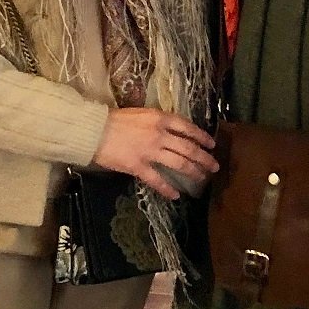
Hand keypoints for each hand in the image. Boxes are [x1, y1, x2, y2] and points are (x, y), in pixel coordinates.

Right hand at [92, 108, 217, 201]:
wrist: (93, 130)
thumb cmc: (114, 120)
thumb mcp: (141, 113)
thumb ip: (157, 122)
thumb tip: (171, 131)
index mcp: (160, 119)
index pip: (187, 128)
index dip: (202, 137)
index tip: (211, 144)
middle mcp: (159, 135)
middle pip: (188, 148)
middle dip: (204, 158)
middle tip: (214, 166)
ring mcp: (150, 152)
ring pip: (179, 163)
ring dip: (193, 171)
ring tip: (202, 178)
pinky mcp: (138, 166)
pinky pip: (157, 180)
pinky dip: (167, 188)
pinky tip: (176, 195)